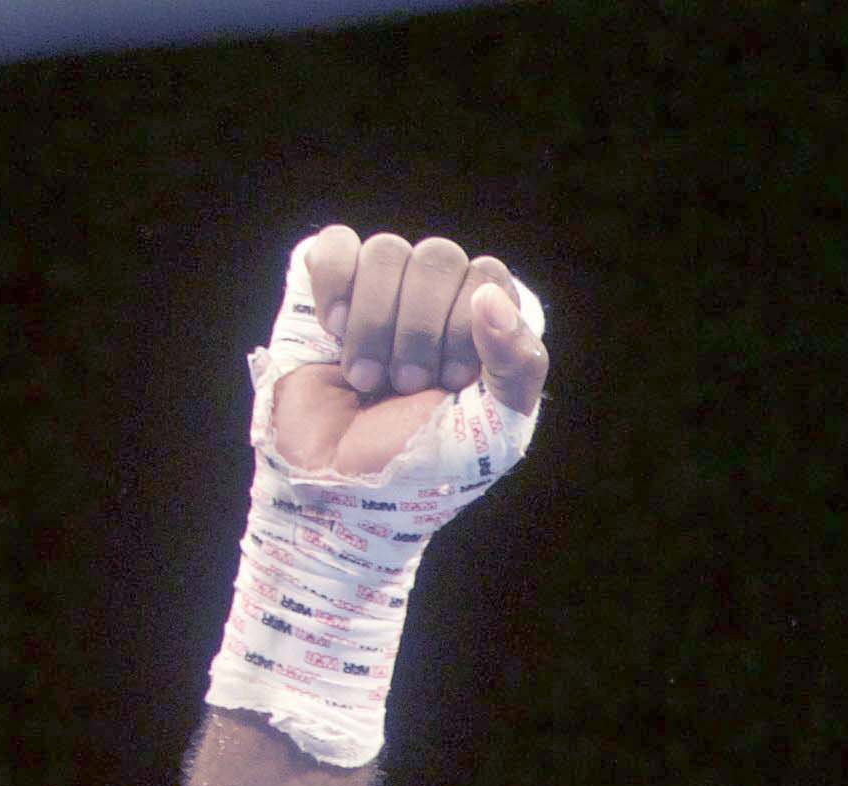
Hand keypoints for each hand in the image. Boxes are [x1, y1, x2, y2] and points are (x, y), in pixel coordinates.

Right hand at [270, 228, 546, 477]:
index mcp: (487, 324)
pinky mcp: (328, 287)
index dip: (465, 326)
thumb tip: (491, 294)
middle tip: (407, 384)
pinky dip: (334, 287)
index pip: (488, 275)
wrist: (343, 481)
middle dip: (419, 328)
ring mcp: (383, 288)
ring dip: (374, 323)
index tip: (450, 382)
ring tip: (368, 378)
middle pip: (438, 256)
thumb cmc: (425, 460)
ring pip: (386, 250)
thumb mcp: (495, 426)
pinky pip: (335, 243)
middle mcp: (438, 298)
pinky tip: (334, 332)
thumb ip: (518, 363)